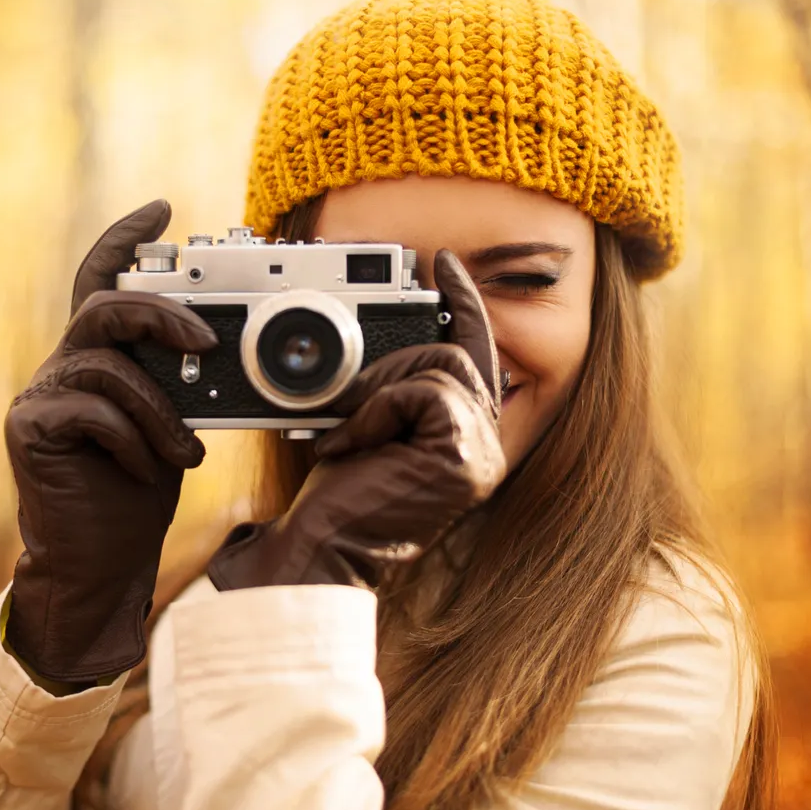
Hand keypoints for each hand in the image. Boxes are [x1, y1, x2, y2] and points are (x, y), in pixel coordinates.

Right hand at [4, 200, 217, 682]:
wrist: (103, 560)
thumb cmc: (139, 492)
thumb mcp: (172, 426)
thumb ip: (179, 383)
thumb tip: (221, 347)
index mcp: (101, 357)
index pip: (102, 279)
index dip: (126, 238)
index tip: (163, 207)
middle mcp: (66, 365)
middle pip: (104, 304)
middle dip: (162, 313)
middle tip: (207, 339)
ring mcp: (41, 394)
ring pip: (109, 366)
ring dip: (160, 412)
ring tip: (185, 453)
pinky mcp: (29, 428)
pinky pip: (93, 411)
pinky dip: (133, 442)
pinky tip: (144, 471)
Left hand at [206, 250, 505, 589]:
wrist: (322, 547)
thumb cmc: (339, 498)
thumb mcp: (370, 428)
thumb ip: (395, 391)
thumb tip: (385, 342)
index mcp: (469, 442)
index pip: (477, 356)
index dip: (465, 305)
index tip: (445, 262)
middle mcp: (487, 449)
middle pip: (455, 355)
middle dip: (391, 364)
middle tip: (346, 399)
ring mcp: (482, 456)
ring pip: (440, 366)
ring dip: (380, 389)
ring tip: (348, 428)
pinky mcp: (463, 458)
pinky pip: (424, 392)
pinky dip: (378, 410)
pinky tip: (355, 444)